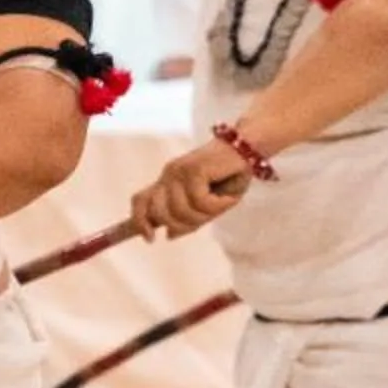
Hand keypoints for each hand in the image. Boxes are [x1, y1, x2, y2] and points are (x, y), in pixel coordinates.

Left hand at [132, 139, 252, 239]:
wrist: (248, 148)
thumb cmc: (229, 179)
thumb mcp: (207, 207)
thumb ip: (187, 219)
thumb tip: (168, 235)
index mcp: (167, 183)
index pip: (140, 201)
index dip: (139, 222)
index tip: (150, 239)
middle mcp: (168, 176)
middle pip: (159, 213)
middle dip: (183, 224)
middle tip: (206, 218)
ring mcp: (178, 171)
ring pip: (180, 211)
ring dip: (204, 215)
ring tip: (220, 203)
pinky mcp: (192, 169)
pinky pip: (199, 201)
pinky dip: (217, 205)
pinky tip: (227, 197)